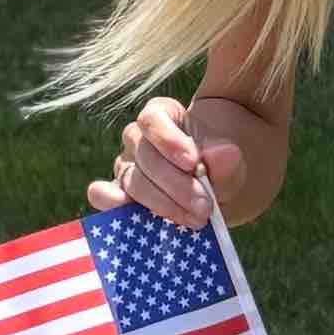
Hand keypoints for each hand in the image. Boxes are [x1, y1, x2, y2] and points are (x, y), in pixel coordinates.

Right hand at [90, 93, 225, 234]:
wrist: (217, 191)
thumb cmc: (220, 168)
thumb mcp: (231, 161)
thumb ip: (227, 158)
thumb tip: (225, 154)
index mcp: (163, 115)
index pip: (153, 119)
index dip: (168, 140)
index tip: (192, 162)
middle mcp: (138, 137)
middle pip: (145, 156)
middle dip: (176, 184)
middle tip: (204, 207)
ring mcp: (126, 165)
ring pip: (132, 180)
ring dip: (161, 203)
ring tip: (193, 219)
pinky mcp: (118, 193)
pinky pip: (102, 195)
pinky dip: (113, 205)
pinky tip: (135, 216)